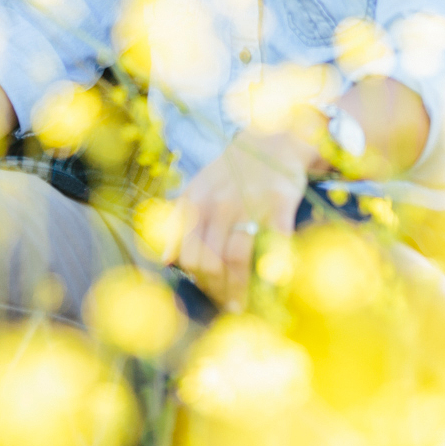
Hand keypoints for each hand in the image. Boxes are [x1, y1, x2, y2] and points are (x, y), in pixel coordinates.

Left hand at [167, 130, 313, 311]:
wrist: (273, 140)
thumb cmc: (232, 170)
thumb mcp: (198, 187)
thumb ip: (179, 220)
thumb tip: (165, 261)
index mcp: (197, 202)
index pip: (189, 253)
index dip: (198, 280)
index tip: (210, 294)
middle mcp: (219, 204)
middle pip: (210, 261)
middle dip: (218, 290)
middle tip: (229, 305)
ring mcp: (249, 203)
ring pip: (236, 258)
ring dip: (239, 289)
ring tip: (245, 304)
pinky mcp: (279, 203)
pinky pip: (273, 242)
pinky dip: (272, 267)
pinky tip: (272, 285)